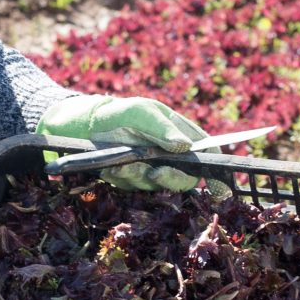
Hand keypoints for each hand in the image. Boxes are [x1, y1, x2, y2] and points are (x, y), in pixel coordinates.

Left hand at [37, 94, 205, 191]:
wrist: (78, 127)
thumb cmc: (115, 113)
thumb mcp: (139, 112)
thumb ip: (162, 127)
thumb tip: (185, 146)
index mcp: (178, 131)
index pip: (206, 150)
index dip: (217, 168)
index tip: (221, 187)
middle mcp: (169, 152)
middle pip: (187, 176)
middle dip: (171, 177)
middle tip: (155, 172)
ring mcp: (151, 167)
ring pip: (158, 184)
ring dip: (139, 176)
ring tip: (119, 163)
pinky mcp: (133, 179)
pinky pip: (134, 187)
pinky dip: (122, 178)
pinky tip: (110, 167)